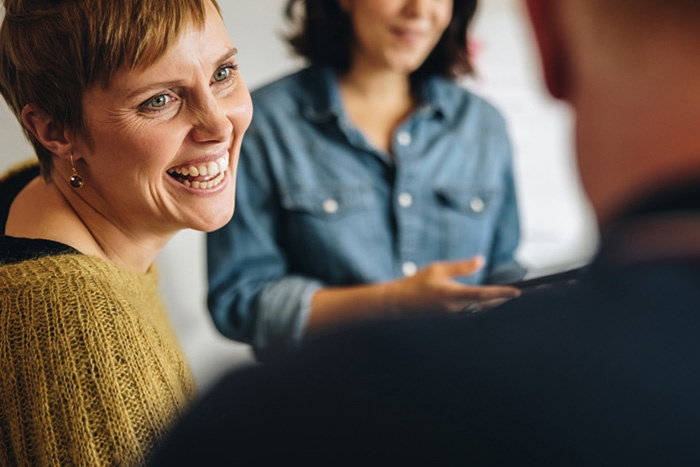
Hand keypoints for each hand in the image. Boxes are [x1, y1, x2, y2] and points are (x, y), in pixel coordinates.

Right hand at [385, 257, 520, 316]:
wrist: (400, 303)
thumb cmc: (417, 283)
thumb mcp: (438, 269)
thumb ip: (461, 267)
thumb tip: (481, 261)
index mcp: (452, 295)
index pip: (483, 295)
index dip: (502, 294)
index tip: (518, 292)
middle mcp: (456, 308)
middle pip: (488, 305)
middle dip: (505, 299)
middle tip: (524, 293)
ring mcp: (455, 315)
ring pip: (483, 310)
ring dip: (497, 304)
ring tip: (514, 297)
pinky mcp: (453, 317)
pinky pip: (475, 312)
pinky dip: (486, 307)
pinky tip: (494, 302)